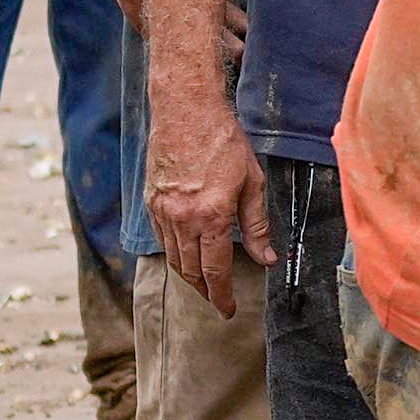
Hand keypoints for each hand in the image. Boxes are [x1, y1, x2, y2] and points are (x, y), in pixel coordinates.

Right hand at [146, 92, 270, 315]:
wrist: (186, 110)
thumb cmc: (224, 142)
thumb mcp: (252, 183)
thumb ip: (257, 225)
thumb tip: (268, 259)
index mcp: (212, 216)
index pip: (215, 271)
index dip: (222, 296)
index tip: (229, 310)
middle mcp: (183, 218)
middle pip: (191, 271)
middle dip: (205, 292)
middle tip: (218, 302)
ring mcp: (163, 210)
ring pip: (173, 258)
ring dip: (188, 277)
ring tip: (204, 285)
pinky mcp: (151, 201)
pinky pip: (162, 239)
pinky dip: (174, 254)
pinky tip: (185, 257)